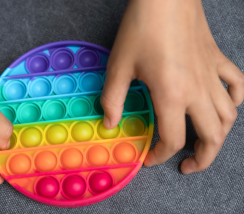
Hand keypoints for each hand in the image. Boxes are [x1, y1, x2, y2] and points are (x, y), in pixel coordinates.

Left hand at [101, 0, 243, 173]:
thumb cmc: (142, 28)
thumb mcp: (119, 66)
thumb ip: (113, 99)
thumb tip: (110, 123)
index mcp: (172, 95)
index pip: (173, 139)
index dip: (160, 156)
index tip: (149, 159)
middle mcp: (198, 91)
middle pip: (213, 137)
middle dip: (203, 159)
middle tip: (188, 165)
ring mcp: (212, 75)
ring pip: (229, 117)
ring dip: (220, 136)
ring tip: (205, 144)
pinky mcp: (218, 60)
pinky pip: (237, 85)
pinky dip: (234, 100)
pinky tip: (224, 105)